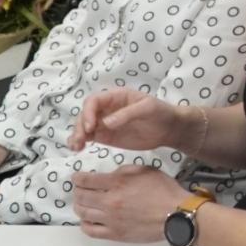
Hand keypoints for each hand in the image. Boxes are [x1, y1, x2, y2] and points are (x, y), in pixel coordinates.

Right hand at [69, 88, 183, 152]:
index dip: (88, 112)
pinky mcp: (105, 135)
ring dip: (76, 135)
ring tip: (76, 147)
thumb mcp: (148, 108)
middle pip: (85, 114)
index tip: (91, 127)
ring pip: (83, 126)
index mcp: (116, 96)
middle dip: (79, 126)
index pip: (94, 101)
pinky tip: (77, 148)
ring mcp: (104, 122)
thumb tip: (106, 122)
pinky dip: (80, 142)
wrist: (169, 129)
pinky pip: (88, 137)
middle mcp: (107, 108)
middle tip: (81, 140)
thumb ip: (128, 114)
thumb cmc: (160, 113)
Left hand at [72, 166, 191, 242]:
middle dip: (76, 191)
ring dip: (78, 206)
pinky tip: (87, 219)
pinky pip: (90, 230)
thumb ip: (125, 170)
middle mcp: (110, 200)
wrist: (175, 213)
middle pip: (81, 196)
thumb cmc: (164, 190)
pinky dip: (84, 224)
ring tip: (81, 203)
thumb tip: (110, 175)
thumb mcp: (146, 170)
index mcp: (118, 182)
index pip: (87, 180)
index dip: (78, 178)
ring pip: (82, 213)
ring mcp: (110, 219)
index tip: (76, 177)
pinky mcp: (114, 233)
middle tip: (78, 189)